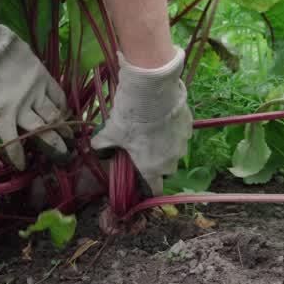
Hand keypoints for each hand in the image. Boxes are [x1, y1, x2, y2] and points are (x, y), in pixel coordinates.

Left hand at [92, 48, 191, 195]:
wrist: (152, 93)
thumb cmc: (130, 120)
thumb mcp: (110, 132)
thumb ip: (102, 144)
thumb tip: (94, 147)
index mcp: (151, 168)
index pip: (155, 189)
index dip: (149, 187)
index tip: (143, 181)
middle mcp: (170, 160)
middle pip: (166, 169)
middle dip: (157, 162)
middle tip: (145, 149)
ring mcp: (182, 143)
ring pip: (176, 150)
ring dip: (167, 145)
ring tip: (155, 130)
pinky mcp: (189, 127)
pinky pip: (181, 134)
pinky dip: (174, 129)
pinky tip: (163, 117)